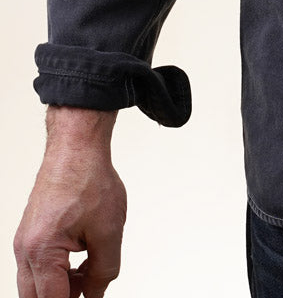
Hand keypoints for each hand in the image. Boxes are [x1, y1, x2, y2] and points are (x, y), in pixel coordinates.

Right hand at [14, 107, 125, 297]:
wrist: (76, 149)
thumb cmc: (89, 180)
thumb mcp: (109, 229)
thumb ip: (104, 269)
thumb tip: (95, 295)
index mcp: (42, 252)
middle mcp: (25, 251)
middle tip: (90, 286)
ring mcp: (24, 243)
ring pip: (35, 286)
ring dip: (61, 288)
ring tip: (90, 271)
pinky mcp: (29, 235)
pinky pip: (38, 267)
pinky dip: (57, 272)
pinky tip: (82, 259)